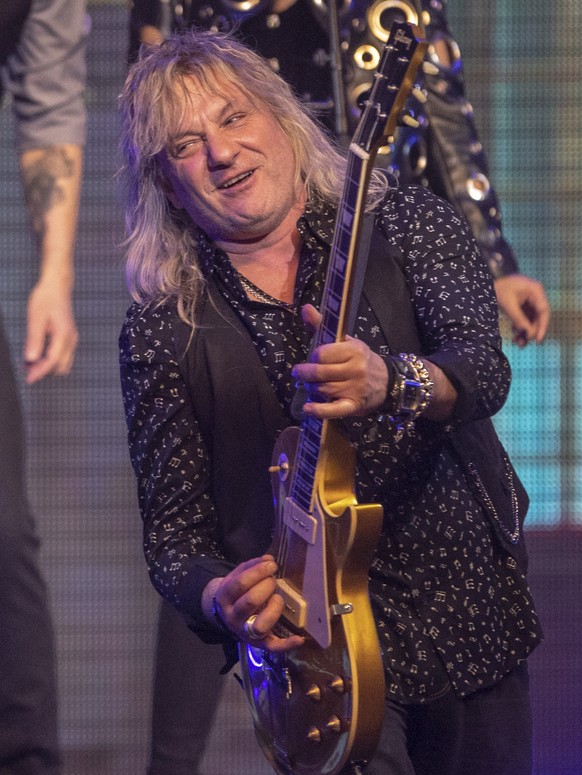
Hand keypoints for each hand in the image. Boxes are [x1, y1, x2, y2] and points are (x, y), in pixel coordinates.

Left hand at [24, 279, 77, 383]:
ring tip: (29, 364)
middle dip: (44, 370)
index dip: (40, 372)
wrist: (57, 287)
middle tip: (26, 370)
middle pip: (60, 366)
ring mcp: (71, 338)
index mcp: (63, 335)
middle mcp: (70, 339)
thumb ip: (34, 340)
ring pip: (62, 362)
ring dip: (47, 366)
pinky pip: (62, 355)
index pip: (52, 361)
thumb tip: (30, 359)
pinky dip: (50, 359)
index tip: (28, 379)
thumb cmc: (46, 299)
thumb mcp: (36, 319)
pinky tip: (36, 355)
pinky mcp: (69, 337)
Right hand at [206, 555, 304, 651]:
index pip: (239, 584)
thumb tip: (268, 558)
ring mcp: (245, 632)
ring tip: (278, 597)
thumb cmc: (237, 592)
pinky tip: (299, 638)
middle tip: (273, 580)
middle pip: (249, 603)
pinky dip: (286, 644)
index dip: (257, 572)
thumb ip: (252, 566)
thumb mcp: (237, 575)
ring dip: (273, 609)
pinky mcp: (258, 644)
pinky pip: (272, 647)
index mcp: (225, 597)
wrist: (226, 615)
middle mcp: (233, 617)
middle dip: (266, 587)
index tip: (272, 564)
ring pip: (259, 626)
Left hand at [291, 304, 388, 419]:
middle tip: (299, 373)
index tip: (313, 358)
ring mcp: (355, 389)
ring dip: (311, 389)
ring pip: (323, 390)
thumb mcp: (345, 341)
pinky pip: (333, 410)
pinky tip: (308, 408)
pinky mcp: (354, 406)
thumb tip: (306, 308)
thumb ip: (322, 326)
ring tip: (310, 386)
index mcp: (353, 350)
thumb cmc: (359, 360)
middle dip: (304, 374)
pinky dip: (319, 410)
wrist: (387, 382)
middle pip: (319, 373)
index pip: (322, 354)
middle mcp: (356, 369)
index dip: (313, 356)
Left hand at [494, 273, 549, 346]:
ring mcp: (529, 300)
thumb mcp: (508, 305)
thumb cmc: (497, 289)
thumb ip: (519, 319)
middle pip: (538, 317)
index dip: (542, 326)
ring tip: (518, 343)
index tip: (538, 339)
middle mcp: (535, 295)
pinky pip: (525, 319)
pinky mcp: (523, 305)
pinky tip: (515, 336)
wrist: (486, 283)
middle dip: (531, 331)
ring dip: (526, 331)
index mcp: (535, 290)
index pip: (544, 310)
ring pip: (532, 319)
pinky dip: (520, 327)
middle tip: (524, 343)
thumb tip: (528, 334)